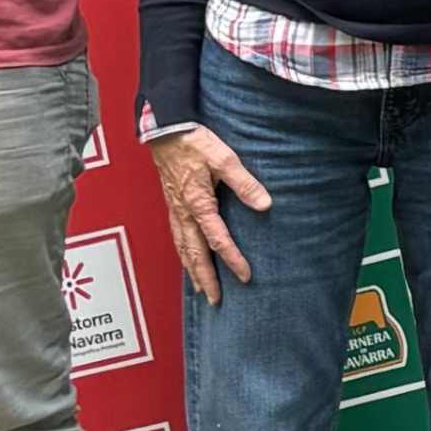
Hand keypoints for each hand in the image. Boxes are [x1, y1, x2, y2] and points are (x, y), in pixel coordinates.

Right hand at [152, 128, 268, 304]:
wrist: (166, 130)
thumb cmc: (195, 143)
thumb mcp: (224, 159)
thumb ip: (245, 184)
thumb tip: (265, 205)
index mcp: (198, 204)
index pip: (218, 240)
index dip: (232, 259)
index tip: (245, 277)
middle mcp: (184, 212)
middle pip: (194, 253)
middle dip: (205, 278)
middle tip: (215, 300)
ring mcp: (175, 210)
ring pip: (182, 248)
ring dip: (192, 270)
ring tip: (201, 289)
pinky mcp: (172, 205)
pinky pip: (176, 237)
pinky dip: (182, 254)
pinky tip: (187, 259)